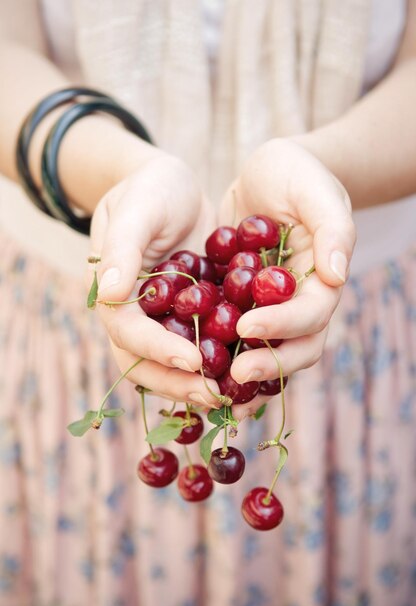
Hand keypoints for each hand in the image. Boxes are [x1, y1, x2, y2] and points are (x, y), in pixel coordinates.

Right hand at [90, 153, 219, 406]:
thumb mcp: (136, 209)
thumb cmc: (149, 190)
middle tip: (215, 396)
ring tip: (234, 399)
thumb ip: (122, 249)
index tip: (192, 360)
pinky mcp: (193, 319)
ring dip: (200, 386)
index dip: (157, 349)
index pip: (128, 333)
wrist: (174, 186)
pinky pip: (203, 349)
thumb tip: (109, 293)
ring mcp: (165, 322)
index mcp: (114, 295)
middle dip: (179, 383)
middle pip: (146, 364)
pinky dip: (222, 366)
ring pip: (174, 366)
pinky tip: (252, 377)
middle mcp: (137, 317)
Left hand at [220, 138, 355, 418]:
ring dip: (242, 378)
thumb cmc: (296, 174)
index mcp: (322, 283)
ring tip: (210, 392)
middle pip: (294, 350)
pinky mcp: (241, 308)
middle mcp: (299, 305)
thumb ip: (333, 227)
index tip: (246, 327)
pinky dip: (218, 358)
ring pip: (265, 355)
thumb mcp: (315, 190)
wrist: (267, 174)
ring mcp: (271, 310)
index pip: (310, 317)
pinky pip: (232, 341)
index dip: (282, 326)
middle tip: (231, 376)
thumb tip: (337, 275)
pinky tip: (189, 370)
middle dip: (265, 366)